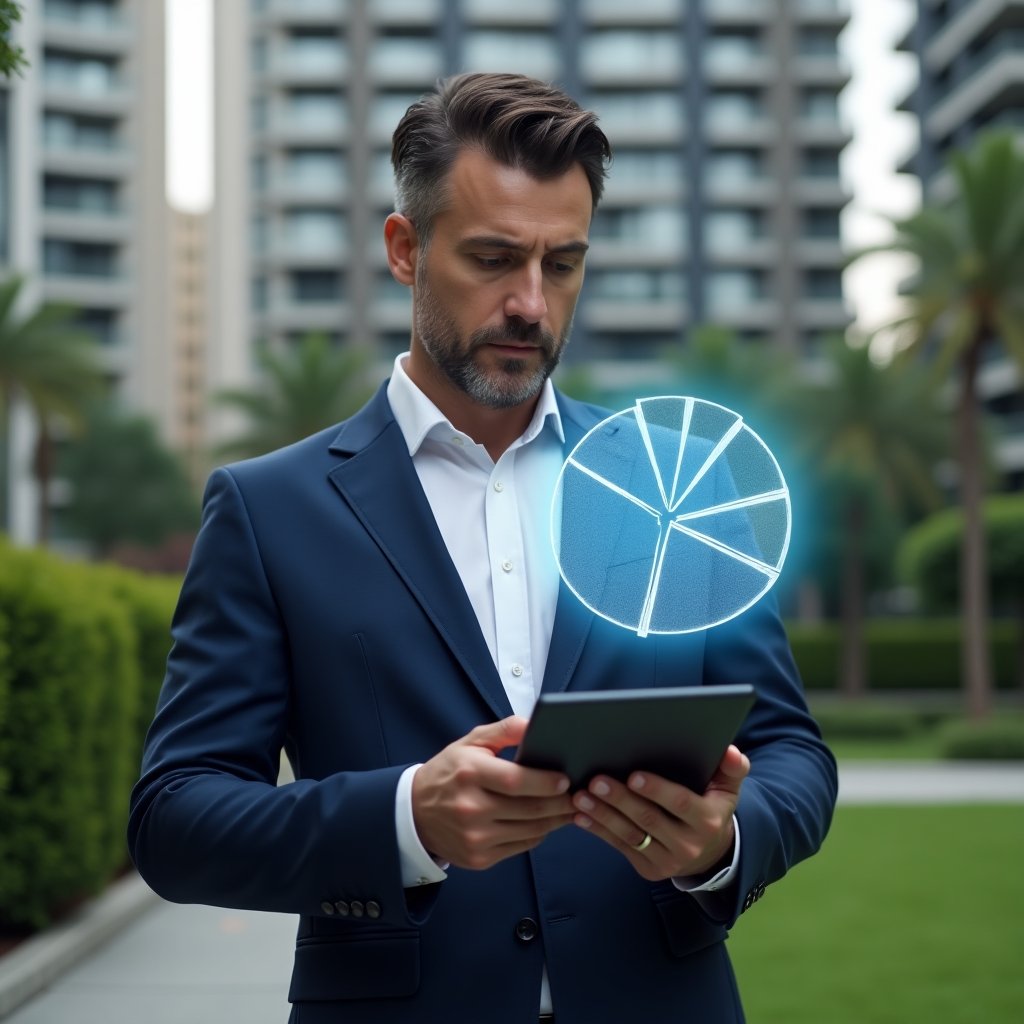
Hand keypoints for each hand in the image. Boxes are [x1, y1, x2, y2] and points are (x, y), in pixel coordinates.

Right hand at [412, 716, 573, 870]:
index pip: (516, 781)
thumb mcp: (471, 742)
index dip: (546, 782)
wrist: (414, 813)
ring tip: (568, 808)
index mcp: (469, 773)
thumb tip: (536, 725)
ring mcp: (474, 837)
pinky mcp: (479, 858)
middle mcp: (471, 808)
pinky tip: (545, 822)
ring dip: (554, 820)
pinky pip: (520, 846)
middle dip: (560, 803)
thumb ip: (505, 730)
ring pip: (530, 831)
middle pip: (529, 809)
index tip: (565, 779)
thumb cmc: (449, 772)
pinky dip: (537, 834)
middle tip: (578, 796)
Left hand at [571, 744, 749, 880]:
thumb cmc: (712, 807)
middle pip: (649, 819)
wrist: (710, 853)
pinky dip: (598, 831)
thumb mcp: (728, 789)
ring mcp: (666, 860)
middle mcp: (688, 844)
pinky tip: (580, 816)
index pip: (679, 803)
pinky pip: (620, 847)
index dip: (656, 790)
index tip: (633, 776)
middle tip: (596, 780)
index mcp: (707, 820)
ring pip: (630, 835)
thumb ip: (732, 769)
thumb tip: (730, 751)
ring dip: (603, 816)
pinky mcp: (648, 869)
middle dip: (620, 799)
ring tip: (580, 797)